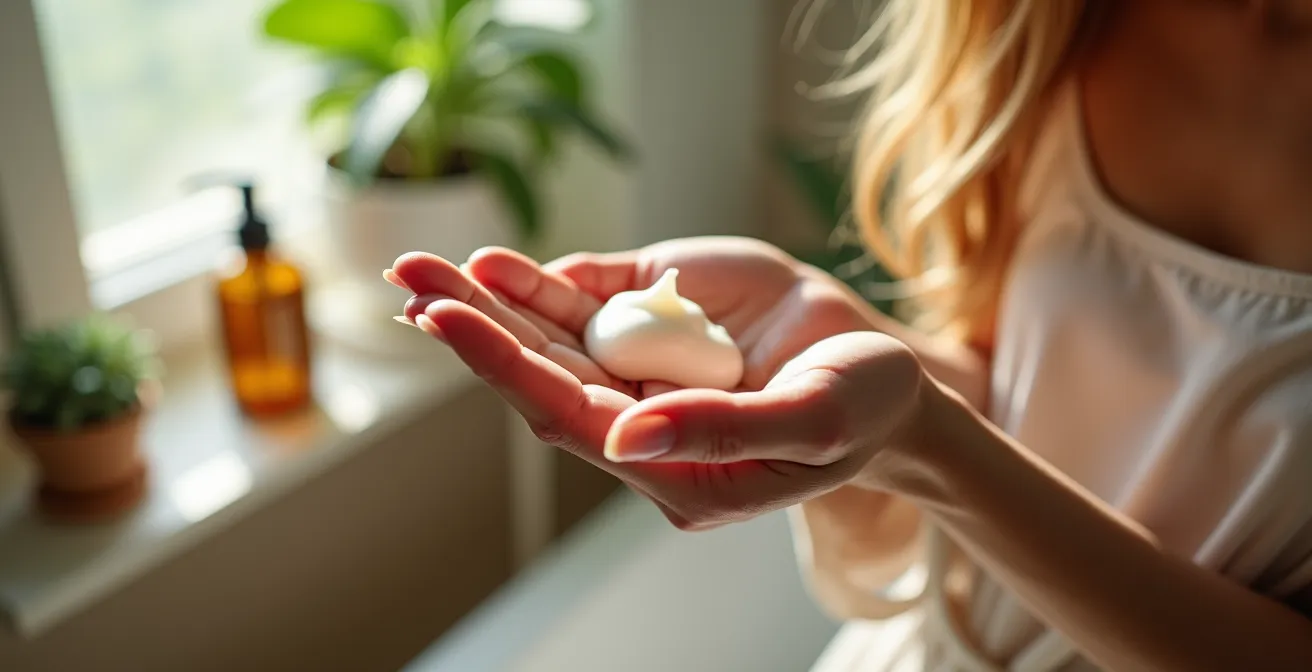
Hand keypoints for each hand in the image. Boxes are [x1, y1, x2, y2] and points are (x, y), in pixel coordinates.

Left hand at [387, 236, 925, 528]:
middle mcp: (644, 425)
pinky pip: (587, 310)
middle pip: (542, 378)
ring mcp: (644, 376)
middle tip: (411, 280)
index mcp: (674, 471)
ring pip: (550, 343)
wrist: (886, 377)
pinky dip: (538, 287)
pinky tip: (492, 265)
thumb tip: (625, 437)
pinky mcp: (655, 332)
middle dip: (474, 330)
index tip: (449, 319)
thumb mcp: (813, 421)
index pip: (571, 419)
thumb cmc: (861, 408)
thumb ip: (725, 433)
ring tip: (420, 268)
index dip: (508, 369)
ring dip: (487, 305)